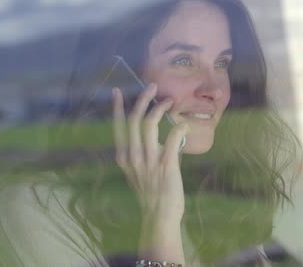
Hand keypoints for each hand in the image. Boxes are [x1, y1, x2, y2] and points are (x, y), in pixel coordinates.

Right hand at [112, 83, 188, 222]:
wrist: (159, 215)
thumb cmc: (152, 194)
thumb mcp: (139, 171)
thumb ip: (143, 153)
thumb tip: (155, 136)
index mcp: (125, 157)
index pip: (119, 126)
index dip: (118, 107)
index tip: (118, 92)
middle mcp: (133, 156)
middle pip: (134, 120)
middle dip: (143, 99)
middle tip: (152, 86)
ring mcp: (149, 160)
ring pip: (149, 124)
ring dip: (160, 108)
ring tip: (169, 100)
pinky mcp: (166, 164)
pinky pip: (171, 138)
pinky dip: (178, 128)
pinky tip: (184, 125)